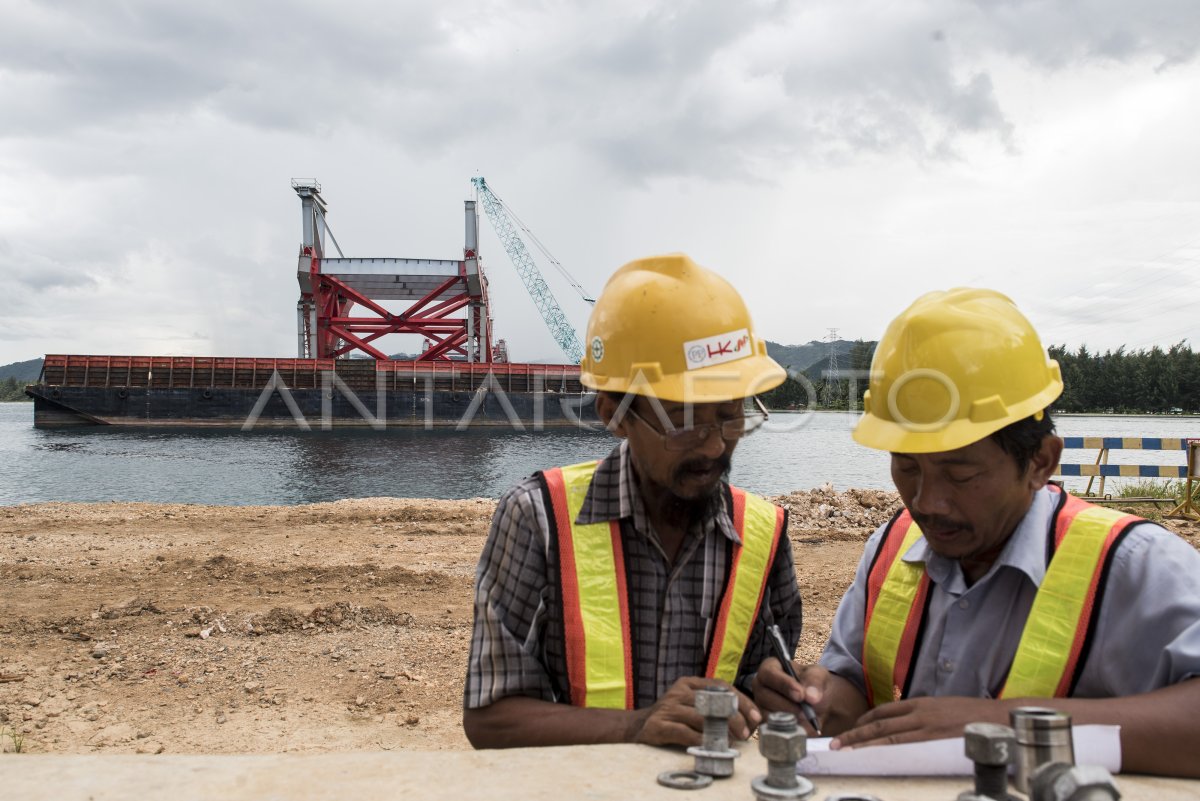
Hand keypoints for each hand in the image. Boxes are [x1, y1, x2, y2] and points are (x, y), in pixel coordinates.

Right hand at [632, 676, 761, 747]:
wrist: (639, 726)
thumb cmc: (674, 717)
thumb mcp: (693, 705)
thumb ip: (714, 707)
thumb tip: (749, 720)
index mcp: (689, 683)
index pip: (721, 686)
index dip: (741, 701)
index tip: (756, 717)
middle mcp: (678, 691)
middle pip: (713, 701)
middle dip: (734, 718)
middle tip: (746, 734)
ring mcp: (667, 707)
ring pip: (700, 717)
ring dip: (719, 732)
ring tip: (732, 742)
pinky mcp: (659, 725)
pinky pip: (684, 733)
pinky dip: (700, 741)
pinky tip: (711, 747)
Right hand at [752, 659, 829, 733]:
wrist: (817, 704)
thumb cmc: (813, 684)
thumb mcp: (819, 676)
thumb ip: (815, 682)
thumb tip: (811, 696)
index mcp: (770, 667)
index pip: (769, 673)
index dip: (784, 684)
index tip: (801, 695)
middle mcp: (760, 684)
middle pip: (765, 696)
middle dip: (787, 705)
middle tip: (806, 712)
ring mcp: (760, 704)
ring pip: (767, 714)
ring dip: (788, 719)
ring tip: (806, 720)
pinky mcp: (764, 722)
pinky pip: (771, 728)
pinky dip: (788, 730)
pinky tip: (801, 728)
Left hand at [831, 696, 1009, 749]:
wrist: (999, 719)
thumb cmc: (974, 716)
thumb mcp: (945, 708)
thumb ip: (925, 716)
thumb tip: (909, 727)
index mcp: (921, 704)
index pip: (885, 711)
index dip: (865, 720)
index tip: (853, 729)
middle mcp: (920, 713)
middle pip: (879, 724)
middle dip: (855, 734)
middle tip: (835, 744)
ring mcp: (926, 728)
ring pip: (887, 737)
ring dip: (863, 744)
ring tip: (845, 750)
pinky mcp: (935, 741)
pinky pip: (905, 748)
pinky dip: (886, 752)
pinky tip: (874, 757)